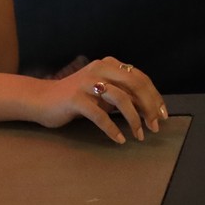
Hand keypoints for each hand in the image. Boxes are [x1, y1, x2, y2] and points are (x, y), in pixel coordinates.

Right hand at [39, 56, 165, 143]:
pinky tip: (120, 139)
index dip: (154, 97)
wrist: (42, 100)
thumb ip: (124, 94)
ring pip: (120, 99)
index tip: (163, 115)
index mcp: (109, 64)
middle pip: (135, 85)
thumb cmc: (78, 98)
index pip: (140, 78)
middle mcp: (100, 68)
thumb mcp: (104, 92)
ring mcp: (87, 82)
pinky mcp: (75, 99)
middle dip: (149, 107)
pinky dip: (113, 129)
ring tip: (139, 135)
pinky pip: (100, 115)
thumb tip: (150, 109)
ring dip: (134, 119)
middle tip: (155, 126)